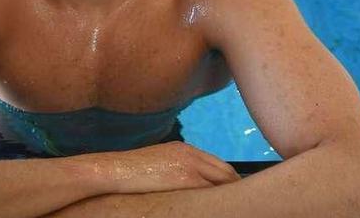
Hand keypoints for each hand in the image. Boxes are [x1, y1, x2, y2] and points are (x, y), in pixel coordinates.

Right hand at [85, 141, 240, 194]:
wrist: (112, 170)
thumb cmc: (128, 174)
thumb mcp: (156, 165)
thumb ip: (175, 170)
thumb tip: (186, 185)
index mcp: (183, 149)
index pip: (217, 165)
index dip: (228, 180)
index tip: (233, 193)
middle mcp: (190, 154)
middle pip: (225, 171)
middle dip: (235, 187)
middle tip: (246, 204)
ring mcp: (190, 165)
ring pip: (224, 179)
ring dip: (231, 194)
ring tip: (240, 209)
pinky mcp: (186, 178)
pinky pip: (212, 190)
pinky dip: (220, 200)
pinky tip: (222, 209)